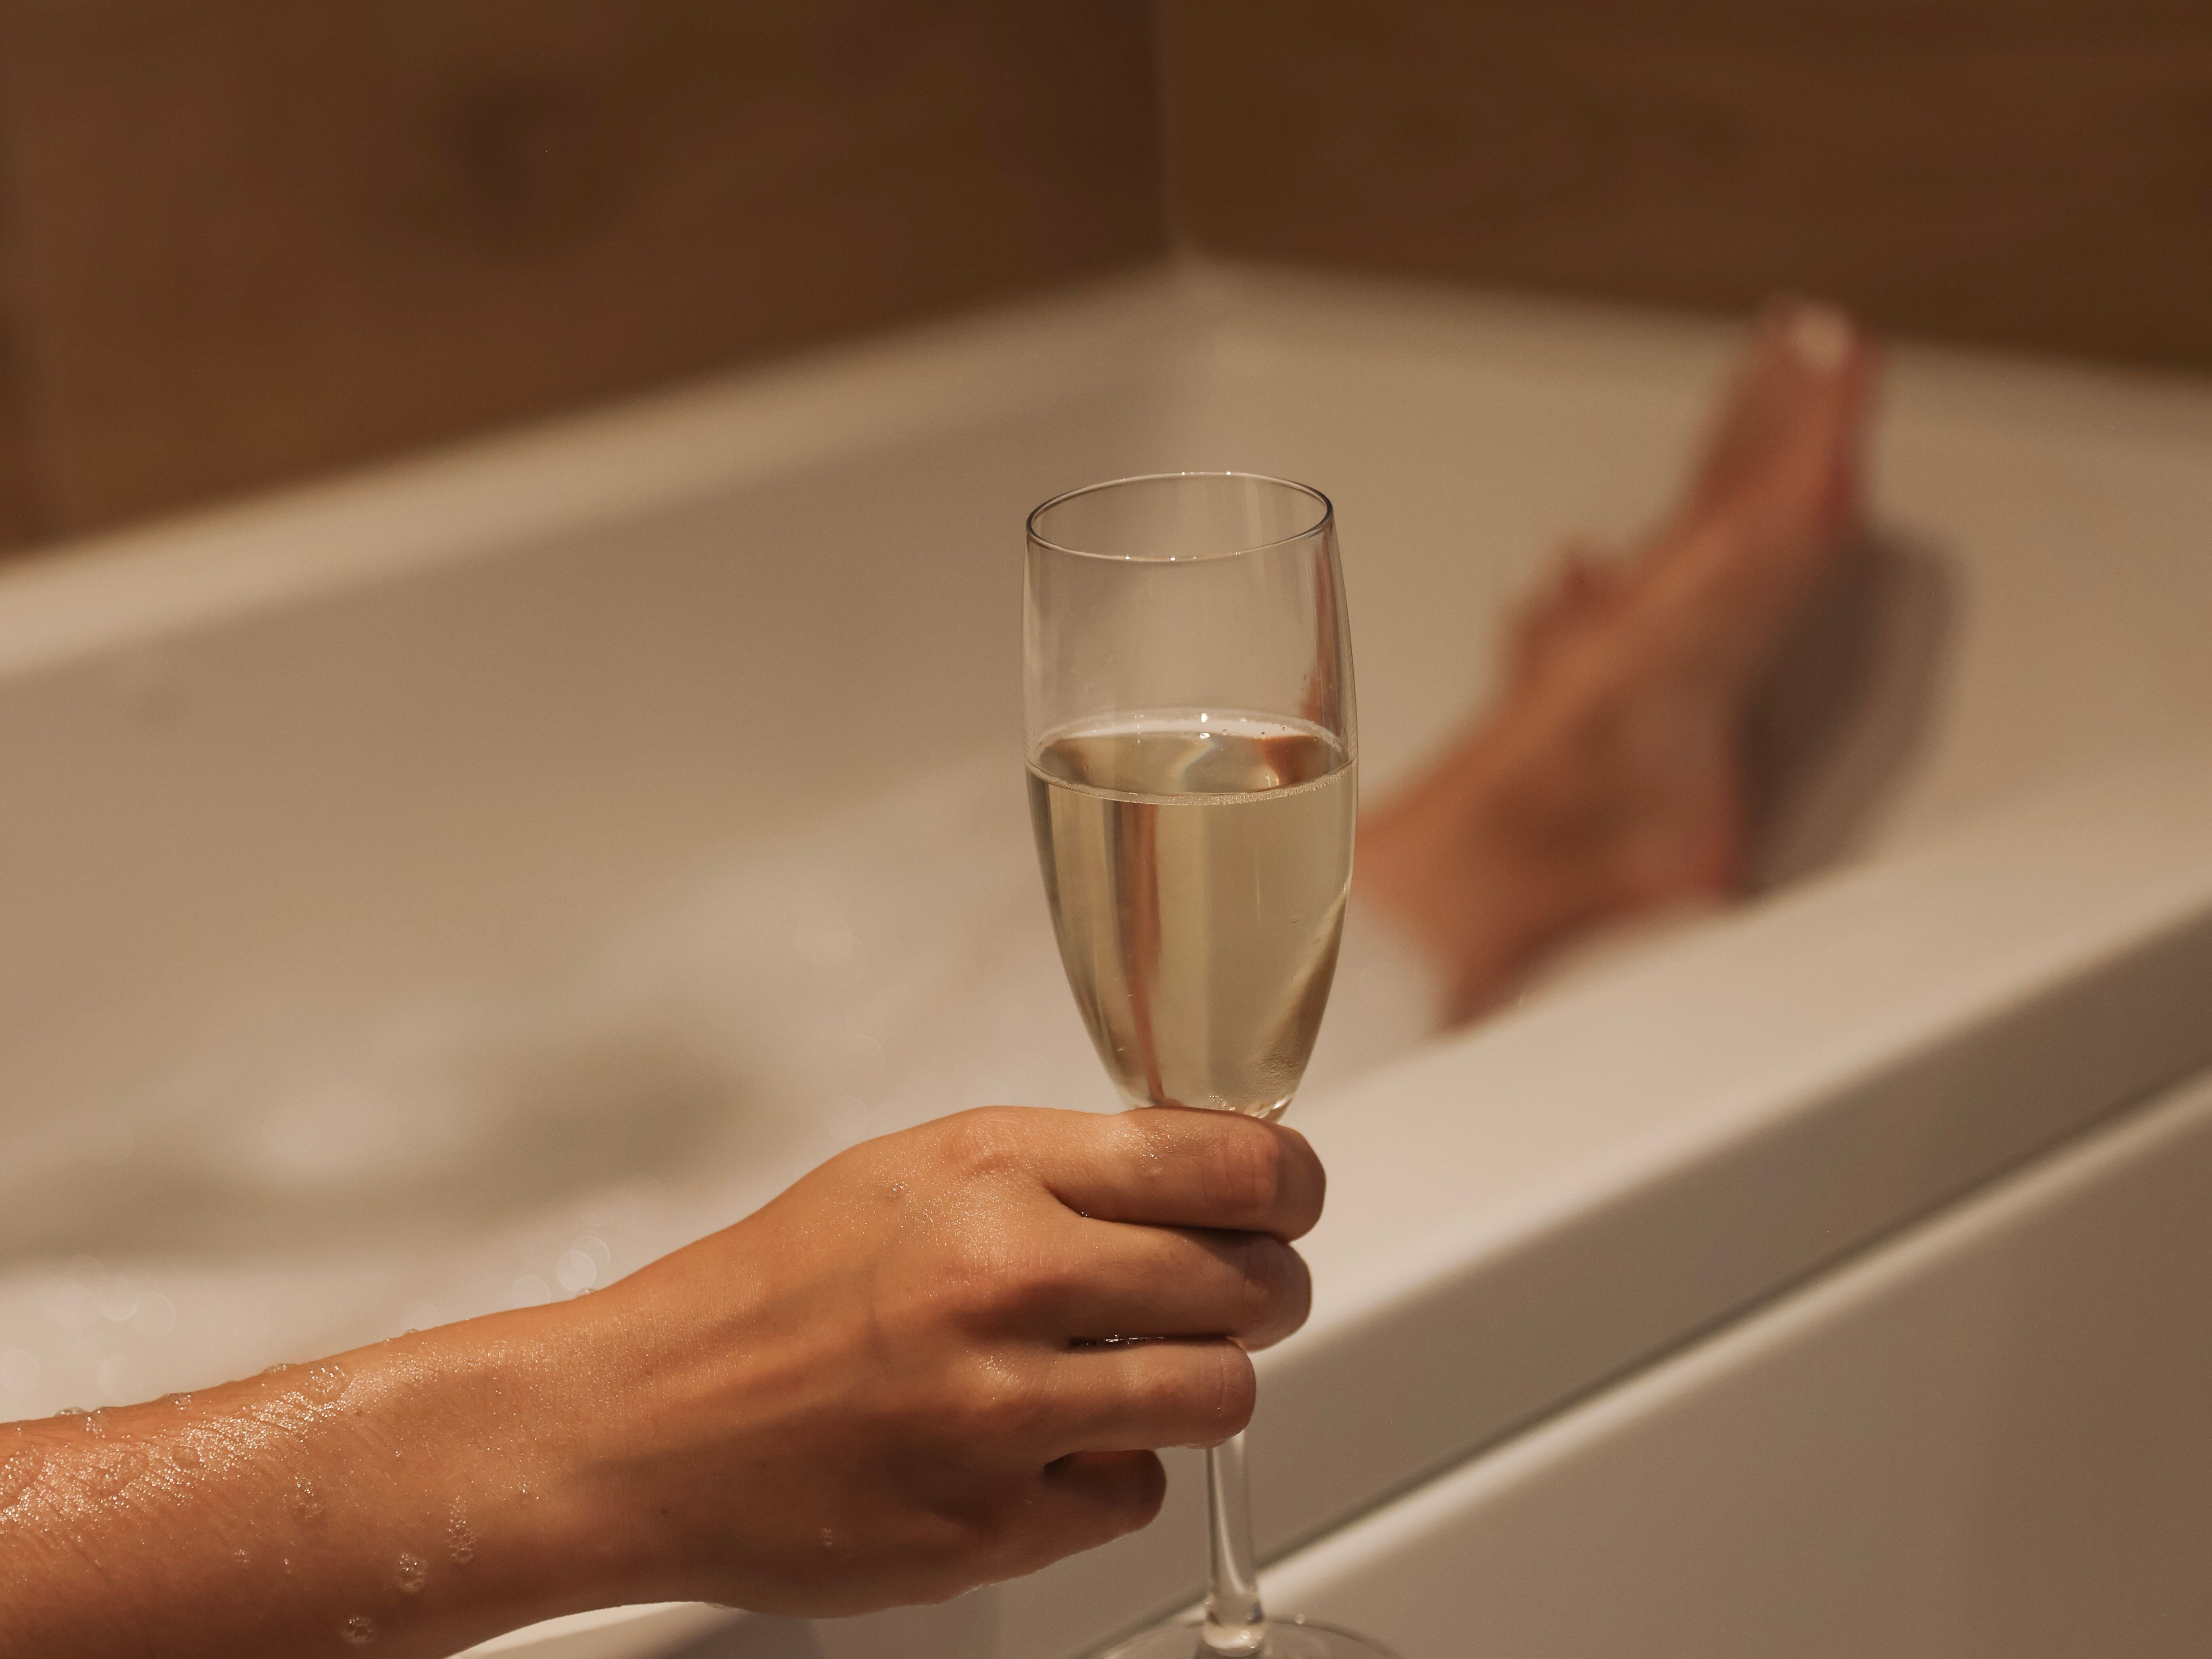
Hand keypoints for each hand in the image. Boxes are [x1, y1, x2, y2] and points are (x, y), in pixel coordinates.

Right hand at [0, 1105, 1321, 1657]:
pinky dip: (1103, 1477)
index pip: (1229, 1162)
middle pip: (1253, 1284)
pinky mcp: (992, 1528)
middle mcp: (1010, 1283)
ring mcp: (1004, 1415)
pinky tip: (1035, 1451)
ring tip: (1136, 1376)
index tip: (1287, 1196)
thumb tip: (1201, 1174)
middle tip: (1229, 1294)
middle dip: (1261, 1289)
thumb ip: (1059, 1167)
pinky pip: (1132, 1498)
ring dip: (1199, 1387)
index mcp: (994, 1175)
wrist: (642, 1423)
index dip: (1288, 1183)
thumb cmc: (767, 1291)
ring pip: (1221, 1398)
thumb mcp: (912, 1171)